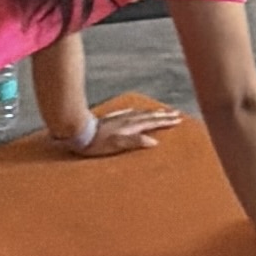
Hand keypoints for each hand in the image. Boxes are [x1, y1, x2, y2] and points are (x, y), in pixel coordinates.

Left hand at [59, 104, 182, 157]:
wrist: (77, 132)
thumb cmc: (96, 143)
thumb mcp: (117, 145)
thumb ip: (135, 142)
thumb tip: (154, 142)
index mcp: (131, 127)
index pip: (153, 122)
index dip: (165, 121)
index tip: (178, 119)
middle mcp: (127, 120)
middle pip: (149, 116)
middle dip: (163, 115)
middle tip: (176, 114)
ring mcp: (118, 118)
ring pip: (140, 113)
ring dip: (152, 112)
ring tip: (161, 111)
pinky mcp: (110, 119)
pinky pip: (128, 113)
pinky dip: (136, 112)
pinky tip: (135, 110)